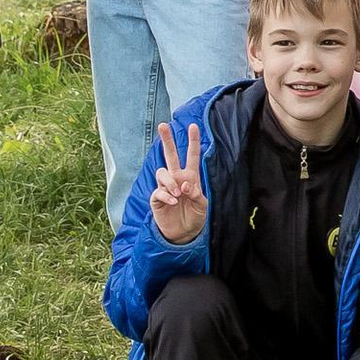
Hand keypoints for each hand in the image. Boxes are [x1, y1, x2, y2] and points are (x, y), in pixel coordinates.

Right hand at [148, 120, 207, 245]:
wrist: (183, 234)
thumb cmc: (194, 217)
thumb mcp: (202, 205)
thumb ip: (196, 194)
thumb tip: (186, 185)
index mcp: (191, 177)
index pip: (192, 156)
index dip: (193, 141)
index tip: (194, 126)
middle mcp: (177, 178)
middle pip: (170, 155)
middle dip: (167, 140)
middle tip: (163, 125)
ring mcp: (166, 187)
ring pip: (162, 172)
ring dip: (170, 181)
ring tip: (178, 194)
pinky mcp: (157, 198)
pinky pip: (158, 191)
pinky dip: (166, 195)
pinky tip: (174, 202)